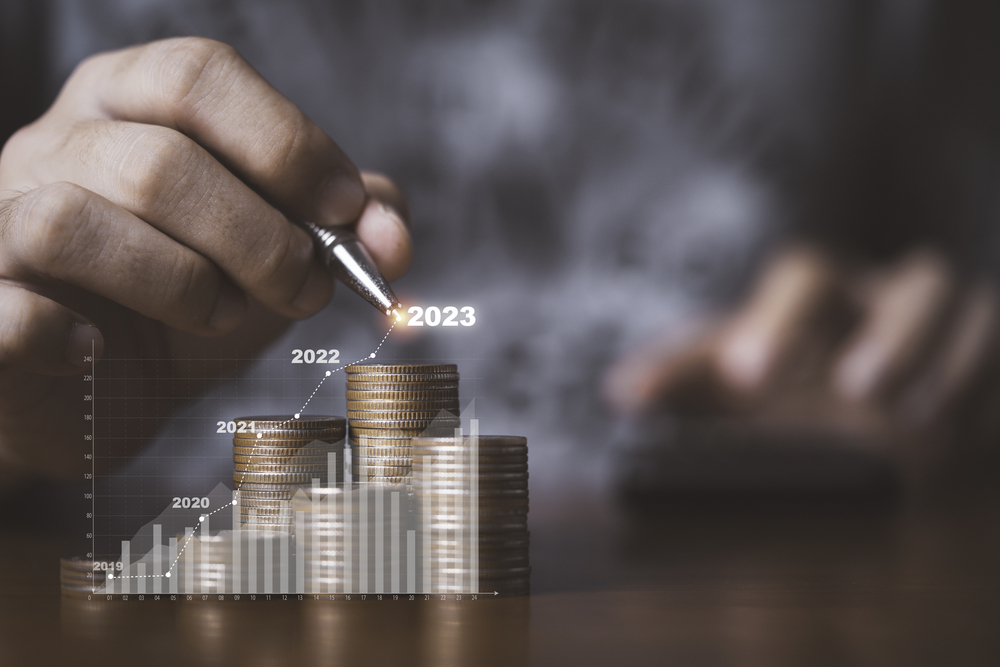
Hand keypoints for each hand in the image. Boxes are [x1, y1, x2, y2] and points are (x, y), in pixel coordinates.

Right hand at [0, 38, 411, 481]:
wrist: (92, 392)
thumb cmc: (185, 303)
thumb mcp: (270, 251)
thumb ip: (335, 225)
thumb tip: (393, 230)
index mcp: (127, 104)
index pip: (200, 77)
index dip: (286, 142)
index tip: (347, 212)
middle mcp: (53, 143)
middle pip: (160, 158)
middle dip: (259, 235)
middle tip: (304, 289)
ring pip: (77, 218)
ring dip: (181, 283)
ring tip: (219, 316)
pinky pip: (8, 306)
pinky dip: (66, 334)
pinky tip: (101, 352)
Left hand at [604, 245, 999, 473]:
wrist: (860, 414)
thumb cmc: (786, 387)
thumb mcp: (729, 385)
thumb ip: (680, 381)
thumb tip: (620, 392)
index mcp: (823, 295)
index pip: (805, 275)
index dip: (779, 317)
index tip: (746, 375)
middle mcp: (893, 298)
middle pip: (917, 280)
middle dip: (894, 332)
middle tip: (856, 391)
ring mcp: (954, 328)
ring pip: (976, 311)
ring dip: (956, 362)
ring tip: (920, 427)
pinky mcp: (993, 366)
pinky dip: (990, 391)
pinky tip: (965, 441)